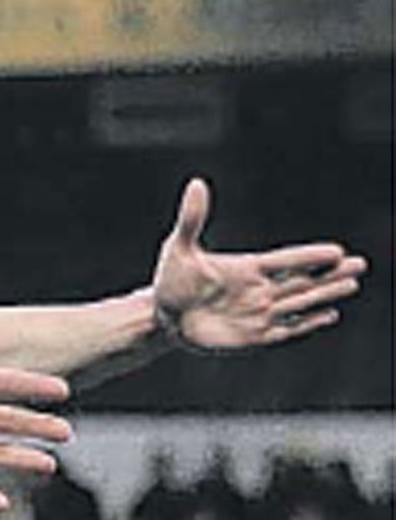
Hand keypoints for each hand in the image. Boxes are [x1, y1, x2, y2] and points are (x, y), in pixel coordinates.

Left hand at [152, 177, 366, 350]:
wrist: (162, 318)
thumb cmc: (172, 281)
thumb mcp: (179, 249)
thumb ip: (192, 219)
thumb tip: (196, 183)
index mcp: (248, 267)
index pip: (286, 259)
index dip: (308, 256)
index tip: (335, 251)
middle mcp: (260, 289)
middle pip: (302, 280)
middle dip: (330, 274)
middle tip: (358, 265)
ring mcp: (259, 313)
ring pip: (299, 303)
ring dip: (324, 295)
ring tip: (350, 285)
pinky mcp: (253, 336)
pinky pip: (286, 330)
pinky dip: (306, 324)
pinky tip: (329, 315)